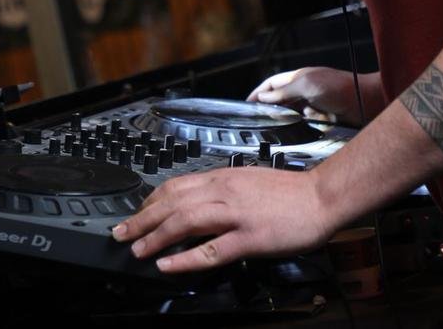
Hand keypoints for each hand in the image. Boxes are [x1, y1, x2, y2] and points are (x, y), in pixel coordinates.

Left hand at [111, 167, 333, 272]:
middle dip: (141, 219)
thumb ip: (220, 191)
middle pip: (172, 202)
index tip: (135, 215)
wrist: (322, 196)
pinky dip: (185, 258)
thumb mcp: (246, 181)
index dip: (149, 202)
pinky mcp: (250, 238)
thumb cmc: (288, 192)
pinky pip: (211, 249)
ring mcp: (235, 215)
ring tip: (137, 249)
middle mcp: (223, 192)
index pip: (175, 186)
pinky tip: (168, 265)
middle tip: (121, 233)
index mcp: (222, 177)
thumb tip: (195, 203)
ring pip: (184, 222)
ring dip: (155, 236)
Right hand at [247, 67, 370, 124]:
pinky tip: (316, 122)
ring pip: (294, 115)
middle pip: (281, 101)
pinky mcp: (324, 119)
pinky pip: (308, 125)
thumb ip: (283, 92)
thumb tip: (264, 97)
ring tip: (293, 122)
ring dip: (293, 119)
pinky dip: (309, 125)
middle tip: (265, 120)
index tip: (247, 104)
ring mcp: (315, 105)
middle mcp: (305, 91)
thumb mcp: (306, 85)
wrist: (368, 103)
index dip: (258, 93)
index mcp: (298, 78)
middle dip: (275, 110)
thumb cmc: (340, 87)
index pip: (271, 84)